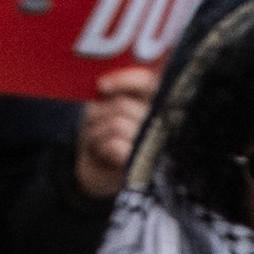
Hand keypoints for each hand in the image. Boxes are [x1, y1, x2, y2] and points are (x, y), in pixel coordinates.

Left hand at [70, 66, 158, 200]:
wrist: (99, 174)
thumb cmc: (106, 137)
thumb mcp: (107, 110)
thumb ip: (112, 95)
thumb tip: (103, 86)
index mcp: (157, 105)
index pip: (147, 82)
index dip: (124, 80)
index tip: (101, 86)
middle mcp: (160, 123)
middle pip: (123, 105)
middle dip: (99, 114)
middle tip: (92, 124)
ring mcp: (152, 144)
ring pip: (116, 123)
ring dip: (97, 131)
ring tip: (97, 140)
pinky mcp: (141, 163)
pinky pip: (114, 144)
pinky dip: (101, 146)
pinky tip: (102, 152)